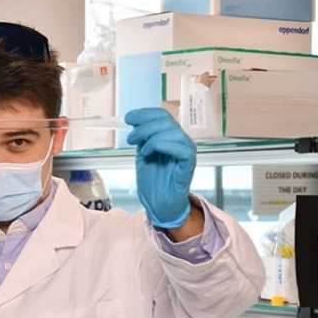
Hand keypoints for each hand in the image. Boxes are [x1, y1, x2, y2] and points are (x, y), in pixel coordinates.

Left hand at [125, 108, 196, 228]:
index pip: (162, 115)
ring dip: (151, 136)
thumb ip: (142, 137)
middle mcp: (180, 140)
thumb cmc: (152, 180)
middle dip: (144, 126)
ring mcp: (186, 151)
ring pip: (173, 131)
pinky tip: (150, 152)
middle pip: (166, 120)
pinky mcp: (189, 164)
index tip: (128, 118)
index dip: (145, 114)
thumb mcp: (142, 153)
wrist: (157, 203)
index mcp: (170, 136)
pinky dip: (163, 145)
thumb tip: (135, 120)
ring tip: (141, 149)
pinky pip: (182, 148)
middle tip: (130, 138)